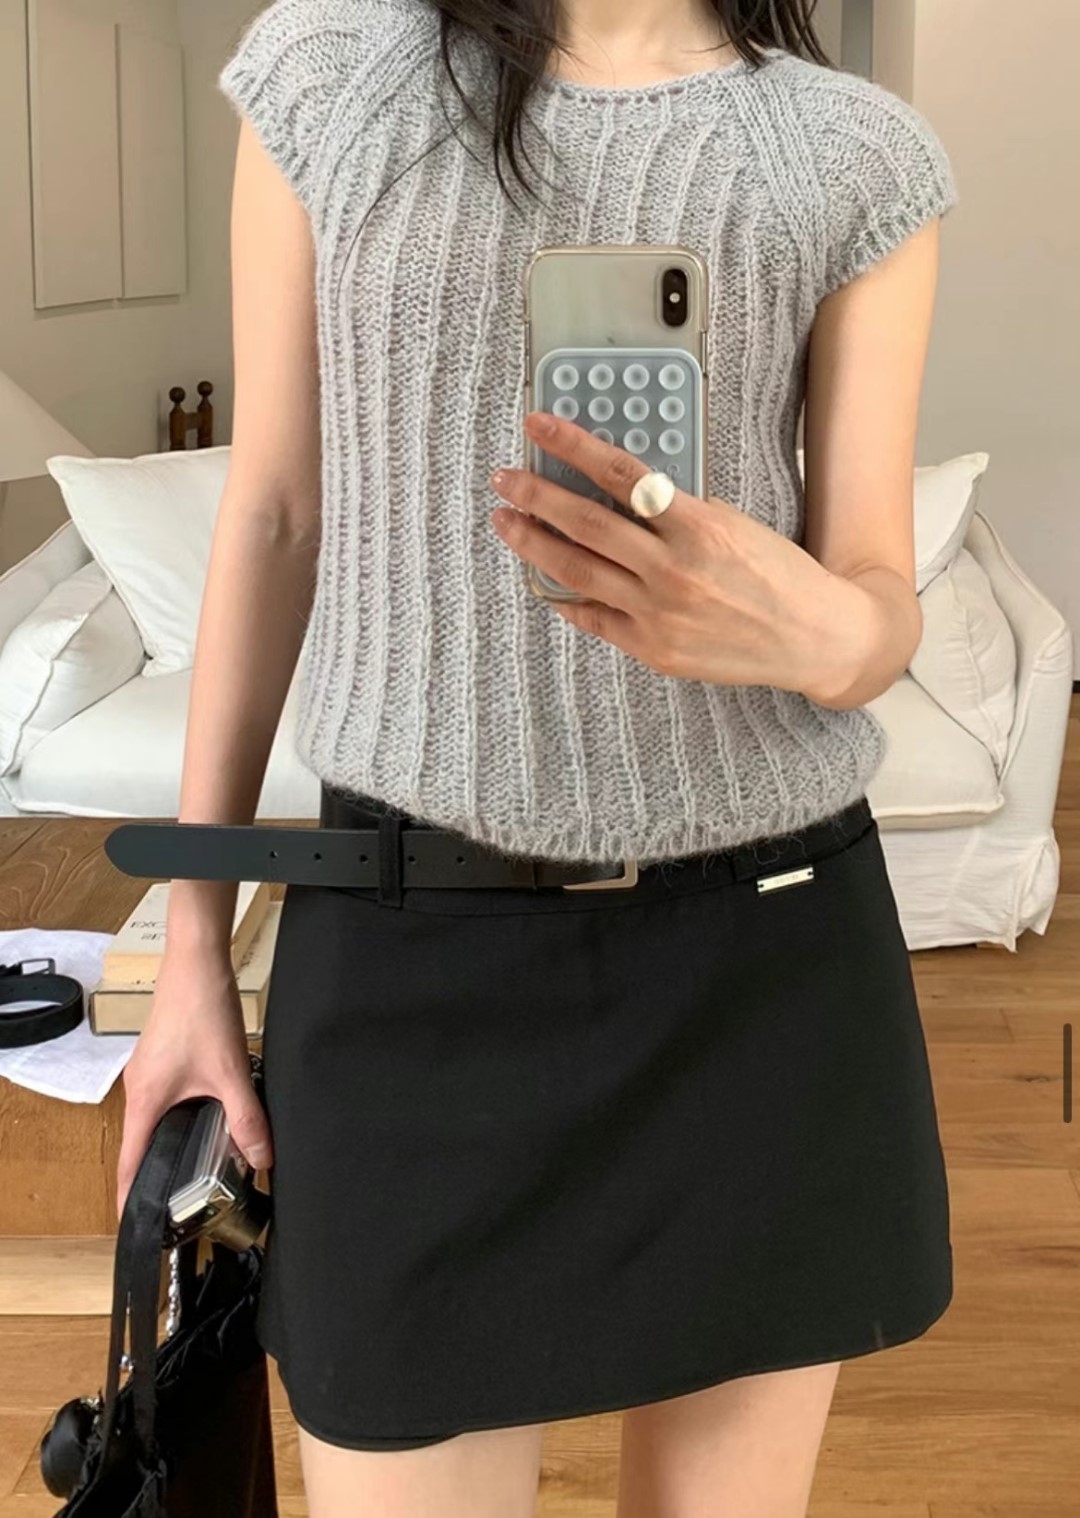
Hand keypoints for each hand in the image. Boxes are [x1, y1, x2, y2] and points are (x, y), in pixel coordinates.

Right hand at [116, 949, 272, 1219]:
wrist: (197, 961)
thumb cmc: (202, 1010)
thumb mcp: (231, 1071)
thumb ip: (247, 1117)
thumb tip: (261, 1158)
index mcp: (145, 1100)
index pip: (130, 1163)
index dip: (132, 1197)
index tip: (137, 1225)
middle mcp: (140, 1089)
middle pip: (144, 1144)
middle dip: (162, 1173)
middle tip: (185, 1201)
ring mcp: (150, 1073)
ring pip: (160, 1120)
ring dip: (179, 1140)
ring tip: (204, 1163)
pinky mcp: (165, 1059)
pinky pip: (170, 1099)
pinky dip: (187, 1114)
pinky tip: (215, 1115)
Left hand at [490, 411, 856, 695]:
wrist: (813, 638)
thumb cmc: (778, 575)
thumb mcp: (733, 525)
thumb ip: (677, 514)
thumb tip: (618, 495)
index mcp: (697, 527)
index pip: (620, 474)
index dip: (573, 445)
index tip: (539, 425)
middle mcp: (672, 570)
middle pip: (586, 523)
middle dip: (536, 496)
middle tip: (504, 478)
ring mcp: (658, 614)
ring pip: (578, 571)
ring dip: (535, 544)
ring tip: (507, 523)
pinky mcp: (654, 650)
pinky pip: (595, 619)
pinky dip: (567, 598)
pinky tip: (545, 583)